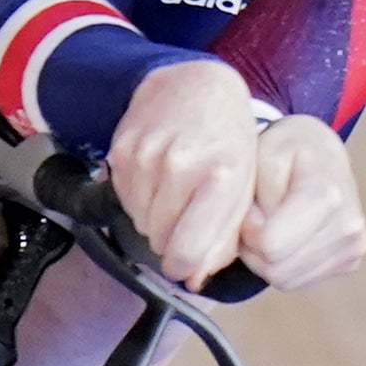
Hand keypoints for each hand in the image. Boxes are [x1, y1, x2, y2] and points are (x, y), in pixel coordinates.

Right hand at [108, 54, 317, 284]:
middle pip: (160, 239)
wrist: (195, 85)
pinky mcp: (122, 151)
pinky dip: (140, 200)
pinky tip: (158, 179)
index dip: (184, 266)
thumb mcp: (243, 189)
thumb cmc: (228, 140)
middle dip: (172, 238)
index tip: (186, 264)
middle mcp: (179, 166)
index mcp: (220, 177)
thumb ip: (223, 240)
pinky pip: (124, 199)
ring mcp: (146, 157)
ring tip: (175, 193)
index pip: (187, 251)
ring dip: (155, 219)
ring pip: (139, 222)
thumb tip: (193, 280)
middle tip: (187, 215)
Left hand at [231, 110, 365, 288]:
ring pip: (285, 280)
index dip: (247, 231)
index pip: (270, 246)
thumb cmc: (285, 151)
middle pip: (276, 269)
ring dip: (266, 259)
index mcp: (327, 193)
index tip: (250, 208)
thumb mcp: (262, 155)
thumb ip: (253, 197)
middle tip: (256, 217)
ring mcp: (354, 246)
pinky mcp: (351, 262)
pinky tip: (289, 235)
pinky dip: (283, 265)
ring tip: (271, 224)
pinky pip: (299, 282)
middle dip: (254, 248)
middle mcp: (349, 225)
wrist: (322, 153)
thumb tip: (257, 240)